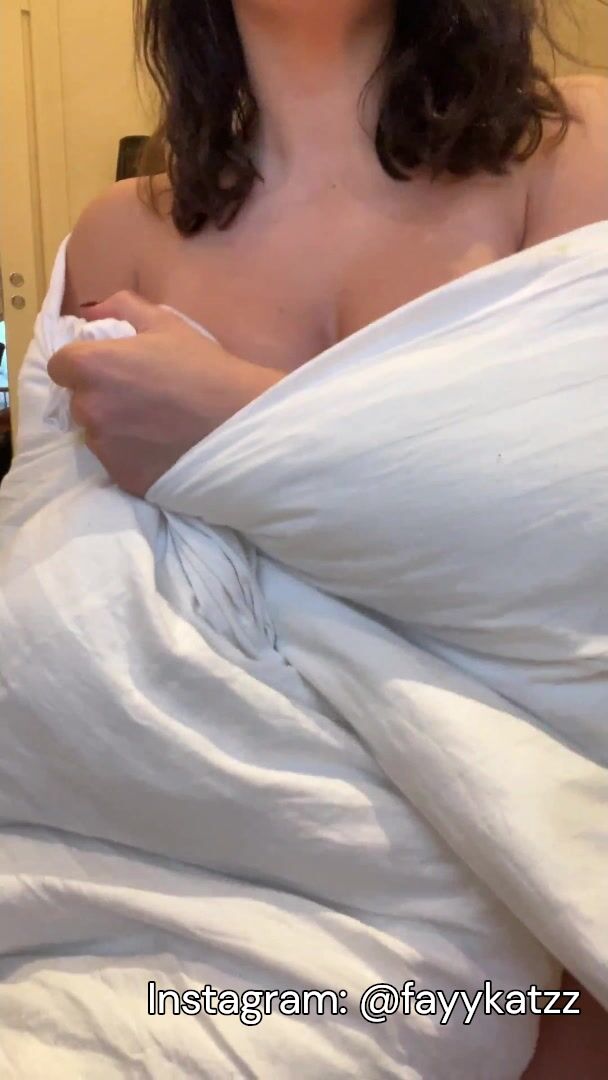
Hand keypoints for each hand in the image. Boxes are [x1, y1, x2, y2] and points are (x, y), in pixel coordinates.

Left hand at [47, 292, 283, 495]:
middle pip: (79, 401)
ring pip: (97, 434)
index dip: (82, 364)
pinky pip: (117, 462)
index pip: (60, 366)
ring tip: (154, 424)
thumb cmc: (203, 367)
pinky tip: (162, 446)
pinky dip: (132, 455)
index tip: (109, 368)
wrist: (239, 423)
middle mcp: (88, 409)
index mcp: (92, 366)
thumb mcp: (166, 323)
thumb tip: (91, 311)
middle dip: (100, 397)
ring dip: (115, 428)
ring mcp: (104, 447)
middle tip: (139, 396)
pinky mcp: (122, 477)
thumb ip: (121, 308)